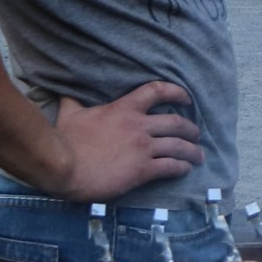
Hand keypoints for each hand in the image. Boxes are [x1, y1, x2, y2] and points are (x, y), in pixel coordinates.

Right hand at [46, 80, 203, 200]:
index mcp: (123, 109)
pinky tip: (185, 170)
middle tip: (196, 134)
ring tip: (199, 156)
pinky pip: (170, 167)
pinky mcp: (141, 170)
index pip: (157, 91)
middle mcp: (138, 126)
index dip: (176, 92)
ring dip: (192, 151)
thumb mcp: (70, 113)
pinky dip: (181, 168)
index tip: (187, 98)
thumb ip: (73, 101)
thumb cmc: (65, 140)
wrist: (62, 166)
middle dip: (191, 129)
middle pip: (176, 123)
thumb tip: (66, 90)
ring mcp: (142, 148)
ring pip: (178, 146)